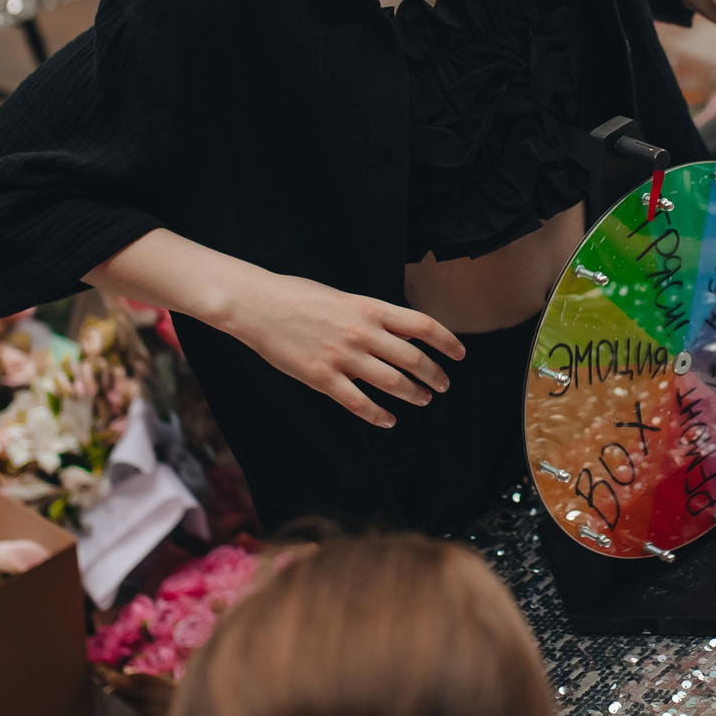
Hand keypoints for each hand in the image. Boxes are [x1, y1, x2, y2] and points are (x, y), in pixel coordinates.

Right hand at [215, 269, 461, 427]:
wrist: (256, 304)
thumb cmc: (297, 295)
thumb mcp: (343, 296)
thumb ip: (371, 314)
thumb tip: (398, 330)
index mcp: (369, 307)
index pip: (423, 326)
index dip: (447, 342)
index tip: (459, 354)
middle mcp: (362, 332)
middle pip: (413, 359)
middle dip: (434, 374)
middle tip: (442, 384)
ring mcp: (342, 357)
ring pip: (392, 383)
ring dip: (413, 394)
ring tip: (422, 399)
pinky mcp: (321, 378)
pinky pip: (358, 403)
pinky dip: (378, 415)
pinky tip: (389, 420)